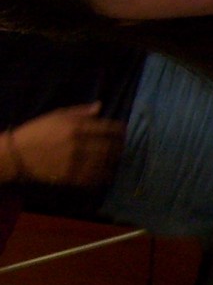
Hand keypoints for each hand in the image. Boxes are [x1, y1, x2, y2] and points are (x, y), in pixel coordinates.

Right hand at [4, 103, 124, 186]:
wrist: (16, 155)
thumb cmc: (36, 132)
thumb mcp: (56, 116)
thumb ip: (80, 112)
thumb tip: (100, 106)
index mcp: (75, 127)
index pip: (107, 128)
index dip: (119, 130)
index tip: (124, 131)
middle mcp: (78, 144)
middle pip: (110, 147)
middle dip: (120, 147)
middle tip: (123, 147)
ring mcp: (75, 162)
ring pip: (104, 163)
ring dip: (114, 162)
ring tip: (116, 160)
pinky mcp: (70, 176)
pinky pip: (94, 178)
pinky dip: (103, 176)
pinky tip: (107, 175)